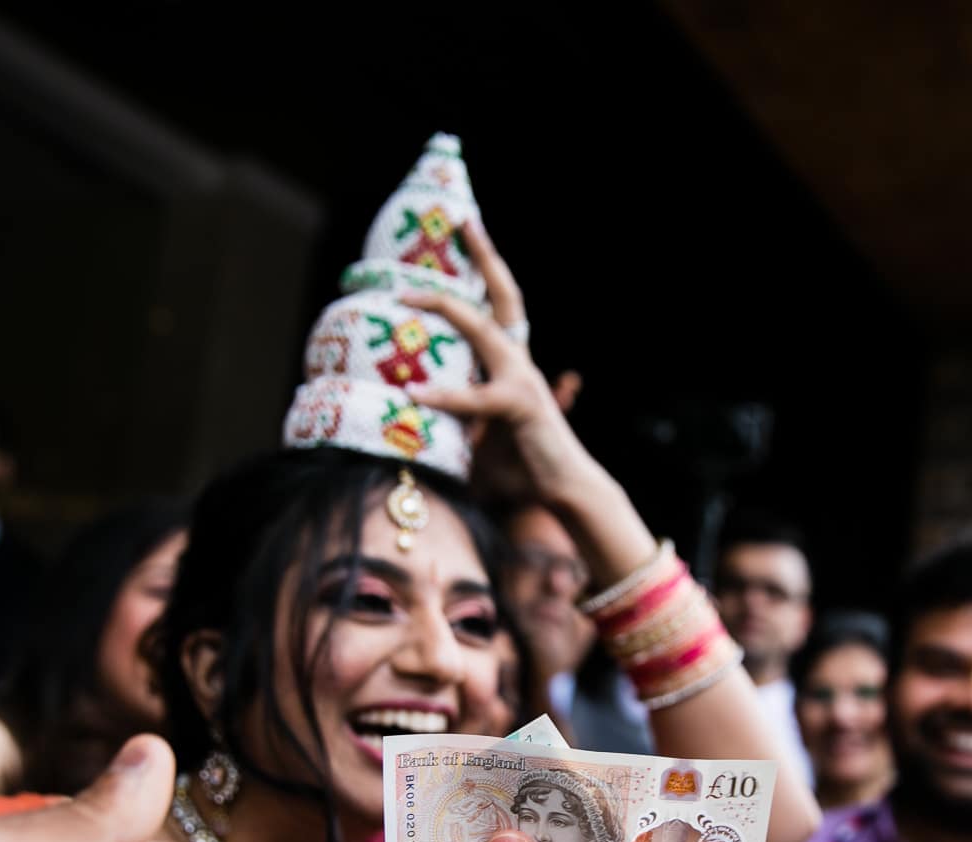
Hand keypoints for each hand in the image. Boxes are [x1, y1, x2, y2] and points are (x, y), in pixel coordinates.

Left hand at [402, 223, 598, 507]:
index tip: (467, 229)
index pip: (499, 304)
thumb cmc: (520, 466)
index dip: (486, 265)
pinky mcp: (520, 407)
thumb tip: (408, 404)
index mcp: (511, 362)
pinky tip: (413, 394)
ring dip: (444, 308)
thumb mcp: (477, 432)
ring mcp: (523, 380)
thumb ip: (452, 413)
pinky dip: (445, 396)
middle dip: (484, 256)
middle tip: (462, 220)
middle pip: (502, 296)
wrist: (565, 491)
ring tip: (406, 296)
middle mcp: (520, 361)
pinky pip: (478, 397)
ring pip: (482, 330)